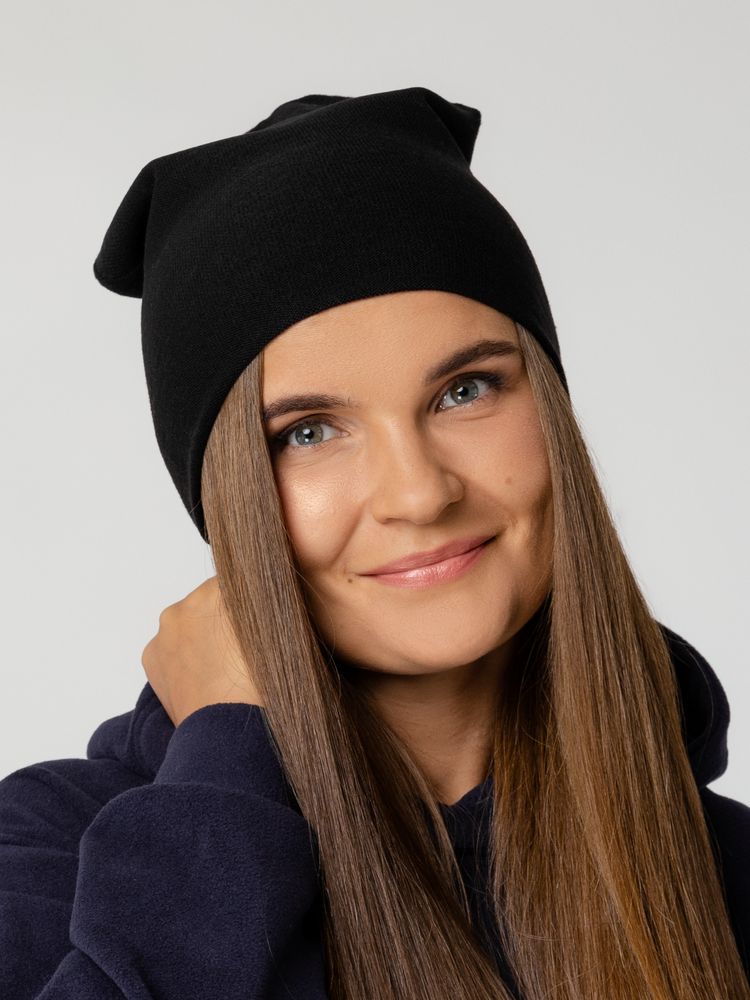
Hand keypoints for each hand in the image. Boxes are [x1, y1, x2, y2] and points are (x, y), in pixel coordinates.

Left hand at [141, 576, 262, 727]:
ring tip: (222, 669)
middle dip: (223, 618)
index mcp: (224, 589)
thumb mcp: (284, 634)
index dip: (253, 601)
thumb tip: (274, 597)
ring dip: (202, 637)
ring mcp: (165, 629)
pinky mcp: (151, 654)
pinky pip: (170, 646)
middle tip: (241, 650)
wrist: (231, 734)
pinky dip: (183, 657)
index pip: (240, 580)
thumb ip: (272, 607)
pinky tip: (202, 677)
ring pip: (188, 623)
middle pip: (209, 600)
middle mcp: (189, 601)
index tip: (261, 621)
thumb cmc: (266, 686)